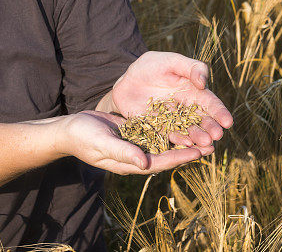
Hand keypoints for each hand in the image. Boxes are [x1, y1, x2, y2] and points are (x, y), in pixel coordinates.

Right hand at [58, 111, 210, 174]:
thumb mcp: (102, 143)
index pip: (161, 162)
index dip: (180, 157)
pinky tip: (182, 119)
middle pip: (168, 154)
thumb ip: (123, 152)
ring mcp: (135, 144)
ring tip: (203, 132)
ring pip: (164, 142)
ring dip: (182, 138)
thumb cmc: (83, 137)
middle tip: (212, 143)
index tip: (199, 152)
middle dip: (188, 149)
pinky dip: (169, 127)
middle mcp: (137, 155)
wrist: (69, 128)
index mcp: (131, 163)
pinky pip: (155, 131)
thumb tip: (144, 162)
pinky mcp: (134, 132)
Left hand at [109, 51, 233, 149]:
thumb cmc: (152, 66)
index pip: (210, 103)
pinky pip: (169, 135)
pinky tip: (184, 143)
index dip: (220, 112)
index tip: (228, 121)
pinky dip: (177, 140)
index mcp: (194, 92)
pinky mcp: (158, 129)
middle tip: (217, 135)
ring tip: (204, 143)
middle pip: (202, 120)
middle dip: (211, 128)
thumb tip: (204, 82)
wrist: (126, 80)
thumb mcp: (171, 61)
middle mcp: (186, 109)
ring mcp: (173, 121)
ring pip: (188, 130)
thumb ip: (191, 67)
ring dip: (197, 137)